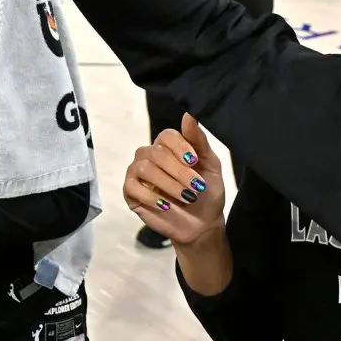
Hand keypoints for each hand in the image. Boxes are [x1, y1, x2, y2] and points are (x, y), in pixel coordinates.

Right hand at [123, 114, 225, 245]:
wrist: (201, 225)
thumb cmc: (207, 193)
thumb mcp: (210, 166)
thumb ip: (199, 141)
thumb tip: (189, 114)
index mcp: (169, 147)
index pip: (166, 136)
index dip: (180, 147)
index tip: (194, 161)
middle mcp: (150, 156)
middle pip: (157, 153)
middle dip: (179, 171)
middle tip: (197, 187)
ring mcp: (137, 173)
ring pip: (145, 169)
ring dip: (169, 184)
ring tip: (186, 198)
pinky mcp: (130, 191)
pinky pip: (133, 187)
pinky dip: (152, 197)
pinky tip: (166, 205)